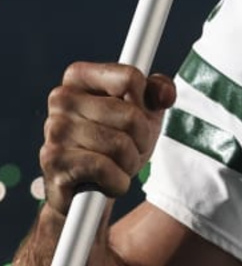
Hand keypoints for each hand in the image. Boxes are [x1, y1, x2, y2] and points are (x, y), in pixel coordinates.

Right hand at [41, 63, 175, 217]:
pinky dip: (117, 181)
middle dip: (141, 140)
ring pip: (120, 144)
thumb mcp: (144, 112)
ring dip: (129, 163)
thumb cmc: (117, 142)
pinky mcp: (52, 159)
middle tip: (129, 149)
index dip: (145, 105)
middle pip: (131, 116)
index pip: (131, 78)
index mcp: (80, 77)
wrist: (88, 189)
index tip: (137, 117)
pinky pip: (104, 169)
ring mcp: (54, 128)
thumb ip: (159, 91)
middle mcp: (61, 97)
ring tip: (116, 165)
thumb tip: (165, 96)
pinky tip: (106, 181)